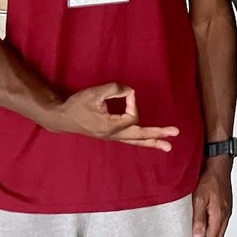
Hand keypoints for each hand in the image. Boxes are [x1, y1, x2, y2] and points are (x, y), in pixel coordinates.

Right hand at [53, 83, 179, 150]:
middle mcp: (113, 135)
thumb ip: (115, 89)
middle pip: (140, 136)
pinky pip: (130, 139)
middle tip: (175, 133)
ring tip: (167, 147)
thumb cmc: (77, 104)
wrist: (62, 117)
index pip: (132, 116)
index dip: (131, 101)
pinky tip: (150, 142)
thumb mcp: (95, 93)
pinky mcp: (110, 135)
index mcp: (110, 127)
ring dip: (152, 142)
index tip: (125, 92)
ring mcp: (112, 137)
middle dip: (158, 134)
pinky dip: (141, 140)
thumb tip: (129, 91)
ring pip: (135, 141)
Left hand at [191, 156, 232, 236]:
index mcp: (219, 214)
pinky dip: (216, 233)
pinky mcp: (226, 206)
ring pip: (221, 232)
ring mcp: (227, 210)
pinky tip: (210, 232)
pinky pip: (222, 225)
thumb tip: (198, 234)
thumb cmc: (210, 179)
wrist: (219, 166)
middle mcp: (225, 214)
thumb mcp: (199, 198)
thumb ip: (199, 217)